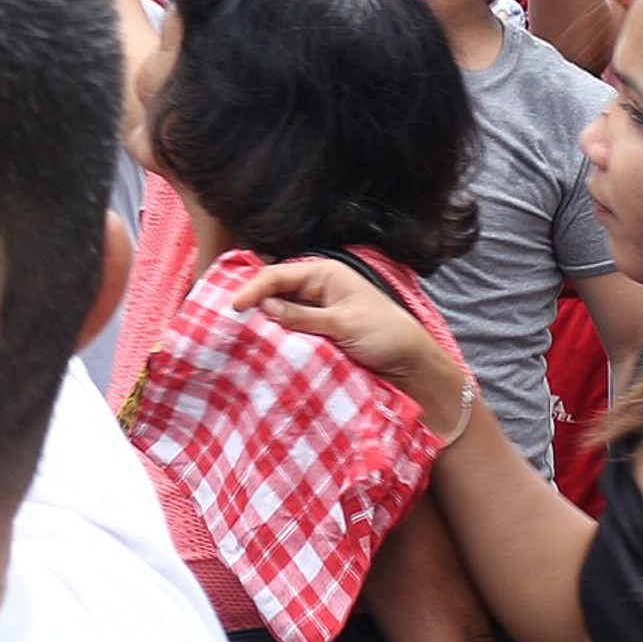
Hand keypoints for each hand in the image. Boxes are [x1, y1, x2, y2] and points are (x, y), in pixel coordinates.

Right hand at [231, 258, 471, 435]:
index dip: (253, 288)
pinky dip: (277, 334)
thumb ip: (302, 316)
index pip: (278, 274)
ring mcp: (318, 310)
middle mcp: (318, 288)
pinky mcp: (319, 332)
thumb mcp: (343, 324)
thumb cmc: (385, 335)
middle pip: (275, 289)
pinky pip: (290, 328)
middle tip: (228, 317)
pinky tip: (262, 342)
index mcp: (325, 274)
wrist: (414, 367)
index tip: (233, 306)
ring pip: (280, 309)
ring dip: (264, 319)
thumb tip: (263, 307)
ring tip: (238, 330)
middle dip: (254, 301)